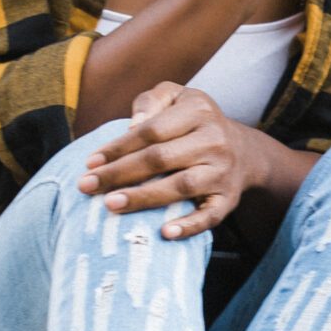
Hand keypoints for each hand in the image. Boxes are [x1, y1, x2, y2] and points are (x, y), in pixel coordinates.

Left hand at [74, 83, 260, 239]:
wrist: (243, 150)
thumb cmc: (193, 122)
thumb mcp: (176, 96)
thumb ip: (150, 102)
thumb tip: (131, 126)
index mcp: (198, 111)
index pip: (151, 130)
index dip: (118, 147)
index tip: (90, 162)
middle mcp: (214, 140)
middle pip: (161, 158)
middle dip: (120, 173)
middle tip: (87, 186)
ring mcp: (223, 171)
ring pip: (180, 186)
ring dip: (144, 197)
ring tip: (111, 205)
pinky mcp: (229, 199)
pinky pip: (210, 216)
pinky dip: (189, 226)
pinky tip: (165, 233)